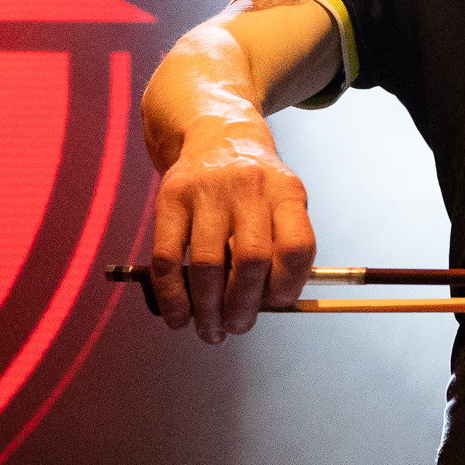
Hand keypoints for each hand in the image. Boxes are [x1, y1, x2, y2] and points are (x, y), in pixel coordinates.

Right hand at [147, 120, 316, 341]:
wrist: (218, 134)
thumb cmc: (256, 189)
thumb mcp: (282, 203)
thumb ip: (280, 251)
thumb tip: (262, 312)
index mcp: (287, 191)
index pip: (296, 247)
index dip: (287, 286)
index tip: (274, 306)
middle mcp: (249, 186)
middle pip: (251, 261)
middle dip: (242, 307)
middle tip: (236, 328)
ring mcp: (207, 190)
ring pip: (208, 265)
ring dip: (207, 310)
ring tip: (209, 330)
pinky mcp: (170, 196)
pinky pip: (168, 258)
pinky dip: (171, 296)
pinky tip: (178, 316)